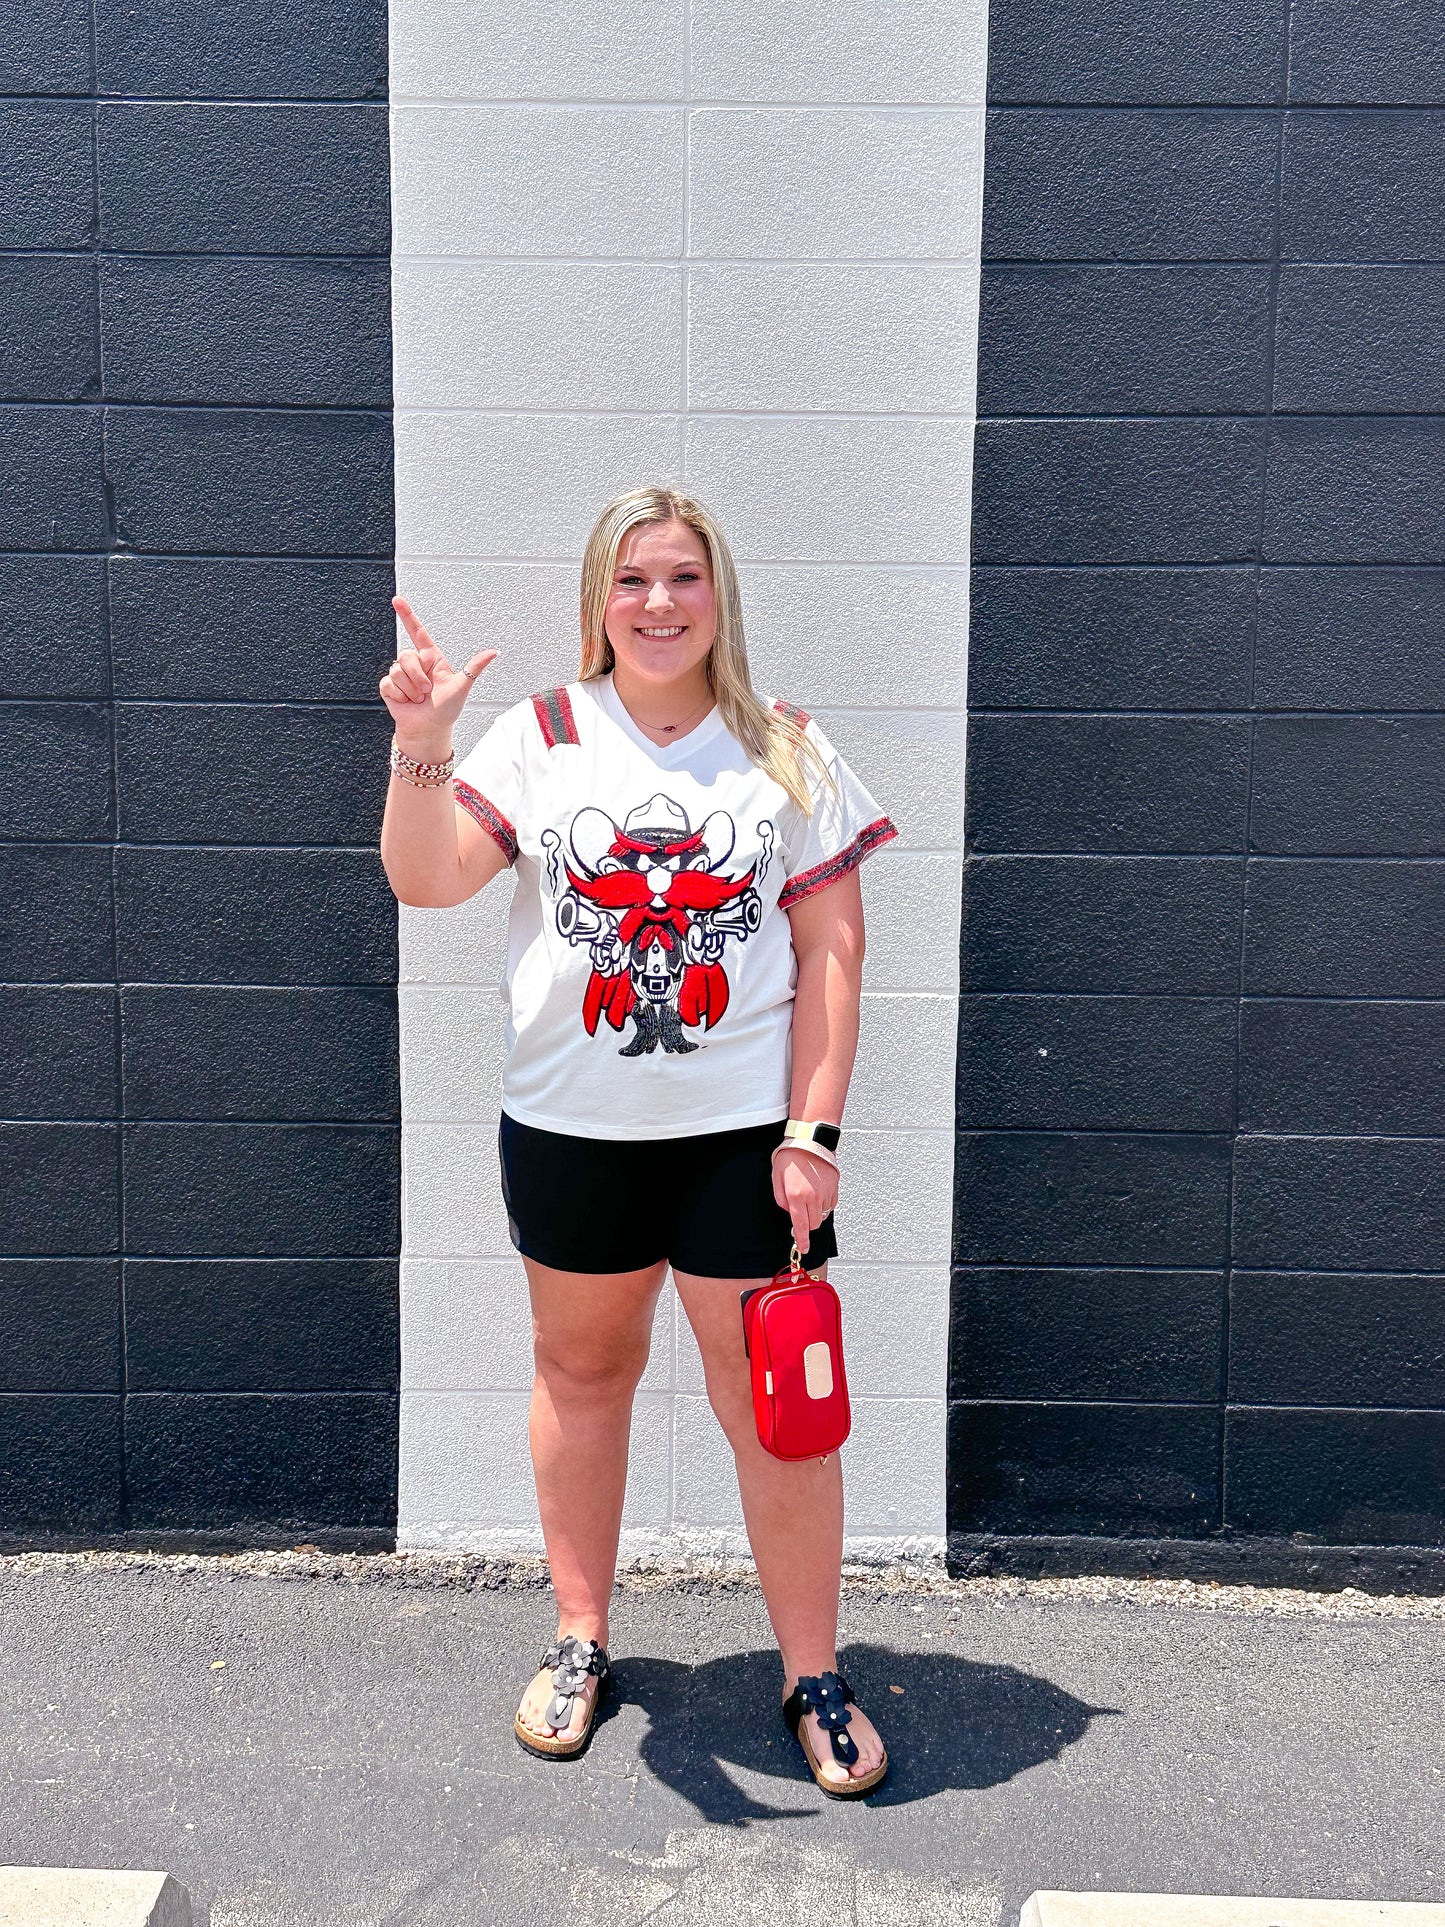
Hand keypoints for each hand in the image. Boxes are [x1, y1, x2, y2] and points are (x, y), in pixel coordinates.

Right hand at [381, 596, 496, 749]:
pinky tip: (406, 702)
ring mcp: (402, 675)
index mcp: (432, 659)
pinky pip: (388, 684)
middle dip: (417, 676)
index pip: (418, 632)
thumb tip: (494, 652)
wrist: (429, 730)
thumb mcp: (462, 686)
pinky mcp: (390, 687)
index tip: (397, 600)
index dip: (407, 616)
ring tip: (418, 698)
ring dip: (410, 689)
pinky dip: (399, 695)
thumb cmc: (446, 710)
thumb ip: (475, 667)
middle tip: (427, 691)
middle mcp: (416, 665)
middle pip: (407, 656)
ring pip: (397, 670)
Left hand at [772, 1145, 837, 1258]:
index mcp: (796, 1196)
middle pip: (813, 1224)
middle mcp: (813, 1197)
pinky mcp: (834, 1188)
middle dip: (807, 1224)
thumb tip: (789, 1211)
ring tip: (808, 1196)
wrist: (811, 1141)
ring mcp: (826, 1193)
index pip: (800, 1226)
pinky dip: (824, 1204)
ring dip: (815, 1213)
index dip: (802, 1240)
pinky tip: (817, 1192)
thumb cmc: (791, 1157)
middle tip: (801, 1212)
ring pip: (822, 1216)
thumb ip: (781, 1199)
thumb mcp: (776, 1178)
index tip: (804, 1248)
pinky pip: (830, 1205)